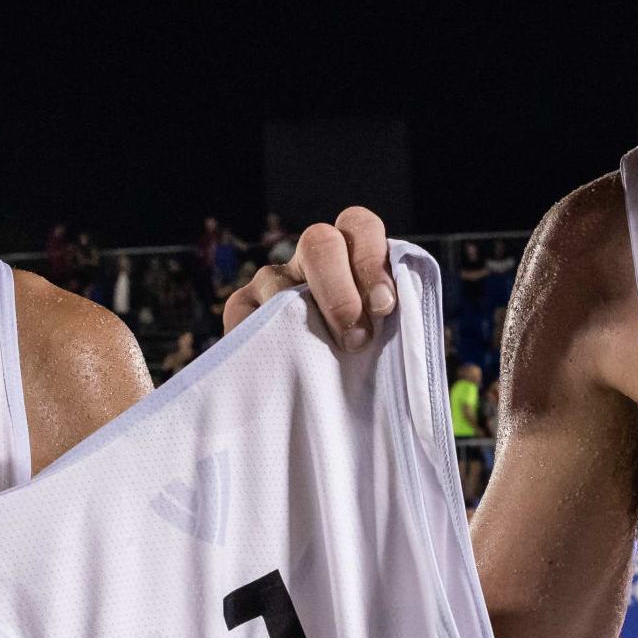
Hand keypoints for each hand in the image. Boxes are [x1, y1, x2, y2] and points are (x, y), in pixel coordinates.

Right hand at [223, 206, 395, 350]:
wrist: (320, 411)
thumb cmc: (367, 367)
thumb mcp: (389, 342)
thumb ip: (395, 321)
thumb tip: (391, 314)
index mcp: (352, 256)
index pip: (360, 226)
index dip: (372, 259)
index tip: (384, 306)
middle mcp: (310, 260)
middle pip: (319, 242)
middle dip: (340, 290)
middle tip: (356, 340)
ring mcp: (272, 281)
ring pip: (278, 278)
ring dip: (303, 319)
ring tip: (321, 361)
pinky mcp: (242, 310)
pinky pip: (246, 314)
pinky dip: (263, 337)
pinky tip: (282, 363)